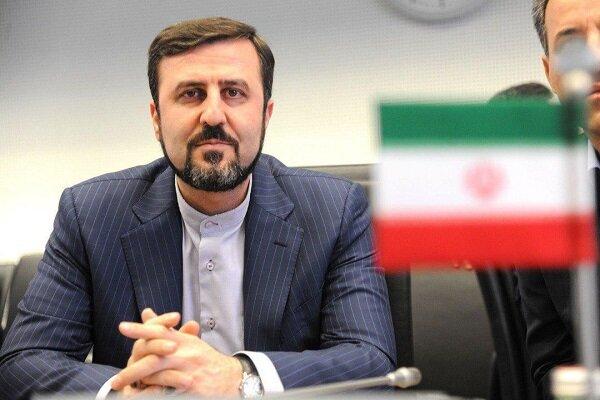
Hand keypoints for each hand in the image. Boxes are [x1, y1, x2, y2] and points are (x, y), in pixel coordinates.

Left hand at [112, 309, 242, 396]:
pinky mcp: (192, 387)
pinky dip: (153, 394)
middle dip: (132, 369)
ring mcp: (189, 370)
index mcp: (183, 341)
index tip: (123, 327)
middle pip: (154, 356)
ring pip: (158, 375)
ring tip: (125, 392)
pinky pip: (167, 390)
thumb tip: (146, 313)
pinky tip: (143, 396)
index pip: (160, 331)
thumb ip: (166, 329)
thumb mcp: (188, 342)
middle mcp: (186, 353)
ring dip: (139, 385)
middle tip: (116, 380)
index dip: (141, 329)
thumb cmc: (206, 360)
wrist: (232, 378)